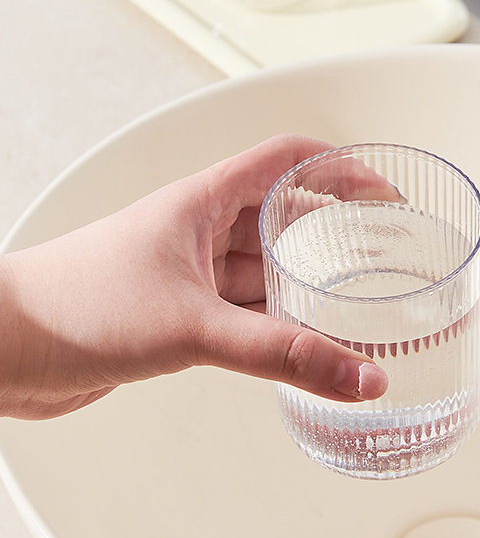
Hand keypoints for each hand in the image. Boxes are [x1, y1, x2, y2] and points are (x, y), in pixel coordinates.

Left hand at [0, 135, 388, 418]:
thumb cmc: (75, 306)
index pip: (286, 162)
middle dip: (334, 233)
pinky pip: (246, 314)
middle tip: (383, 253)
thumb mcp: (193, 326)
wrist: (7, 349)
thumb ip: (280, 354)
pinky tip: (303, 343)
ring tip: (356, 303)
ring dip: (306, 287)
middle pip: (284, 219)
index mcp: (203, 202)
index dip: (339, 168)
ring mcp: (191, 275)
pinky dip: (277, 328)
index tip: (382, 190)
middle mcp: (201, 233)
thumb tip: (358, 375)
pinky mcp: (181, 316)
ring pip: (265, 273)